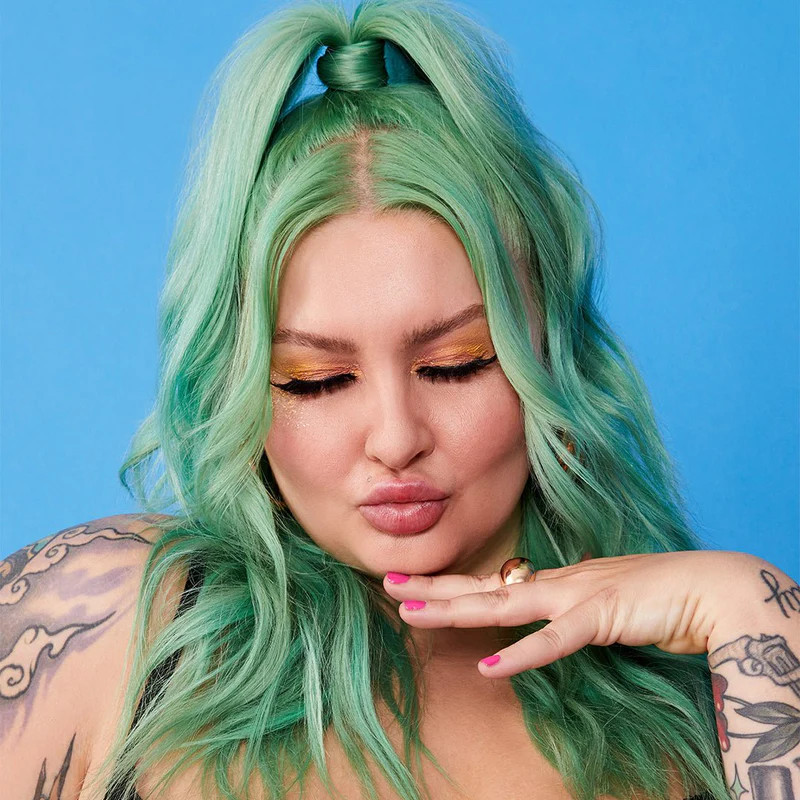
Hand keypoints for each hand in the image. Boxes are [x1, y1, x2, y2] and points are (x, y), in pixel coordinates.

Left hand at [382, 550, 758, 677]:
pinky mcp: (601, 616)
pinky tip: (489, 667)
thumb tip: (539, 621)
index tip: (409, 583)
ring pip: (502, 604)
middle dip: (432, 588)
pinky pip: (555, 640)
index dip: (448, 585)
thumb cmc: (654, 597)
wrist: (707, 588)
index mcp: (554, 582)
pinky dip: (523, 654)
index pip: (490, 584)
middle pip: (482, 587)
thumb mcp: (599, 602)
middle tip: (386, 583)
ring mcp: (575, 596)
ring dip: (454, 610)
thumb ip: (566, 611)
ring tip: (411, 614)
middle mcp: (556, 583)